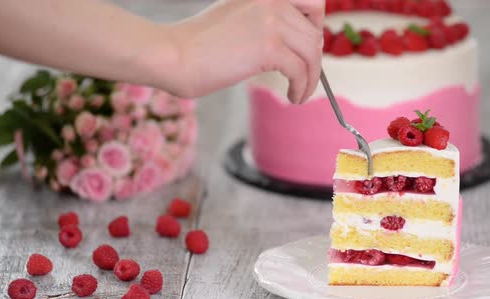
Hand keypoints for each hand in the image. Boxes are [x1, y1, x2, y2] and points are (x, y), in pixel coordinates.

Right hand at [158, 0, 324, 103]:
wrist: (173, 55)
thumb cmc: (195, 45)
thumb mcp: (235, 20)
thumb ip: (262, 23)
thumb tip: (290, 45)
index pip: (312, 1)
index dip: (316, 25)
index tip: (309, 48)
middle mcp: (271, 1)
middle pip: (315, 32)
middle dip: (314, 59)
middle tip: (305, 77)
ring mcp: (271, 22)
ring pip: (312, 53)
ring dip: (311, 78)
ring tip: (301, 94)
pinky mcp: (269, 47)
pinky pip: (301, 71)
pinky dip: (302, 88)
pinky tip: (293, 97)